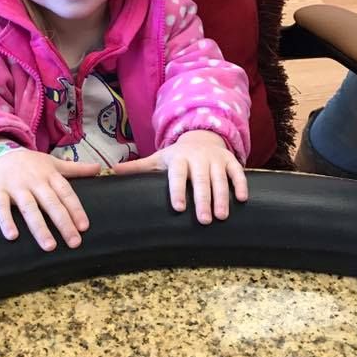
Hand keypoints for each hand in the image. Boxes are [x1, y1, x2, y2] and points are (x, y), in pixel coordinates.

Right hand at [0, 146, 100, 250]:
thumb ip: (75, 168)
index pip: (66, 193)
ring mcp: (16, 186)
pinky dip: (6, 221)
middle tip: (74, 242)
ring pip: (30, 208)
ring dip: (40, 228)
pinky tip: (12, 236)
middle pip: (51, 203)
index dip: (76, 210)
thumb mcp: (52, 163)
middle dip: (63, 223)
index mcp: (49, 175)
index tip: (84, 227)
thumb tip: (99, 168)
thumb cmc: (29, 163)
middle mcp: (34, 181)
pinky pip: (1, 208)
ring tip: (49, 246)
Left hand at [113, 130, 247, 223]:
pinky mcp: (230, 160)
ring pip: (220, 179)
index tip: (178, 208)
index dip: (177, 191)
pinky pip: (237, 172)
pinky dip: (241, 184)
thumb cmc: (177, 156)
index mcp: (179, 160)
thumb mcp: (158, 159)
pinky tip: (242, 199)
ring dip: (222, 197)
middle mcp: (198, 159)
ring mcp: (216, 159)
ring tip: (221, 216)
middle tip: (204, 220)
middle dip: (203, 200)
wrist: (201, 136)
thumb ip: (139, 167)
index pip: (177, 176)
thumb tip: (114, 171)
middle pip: (201, 181)